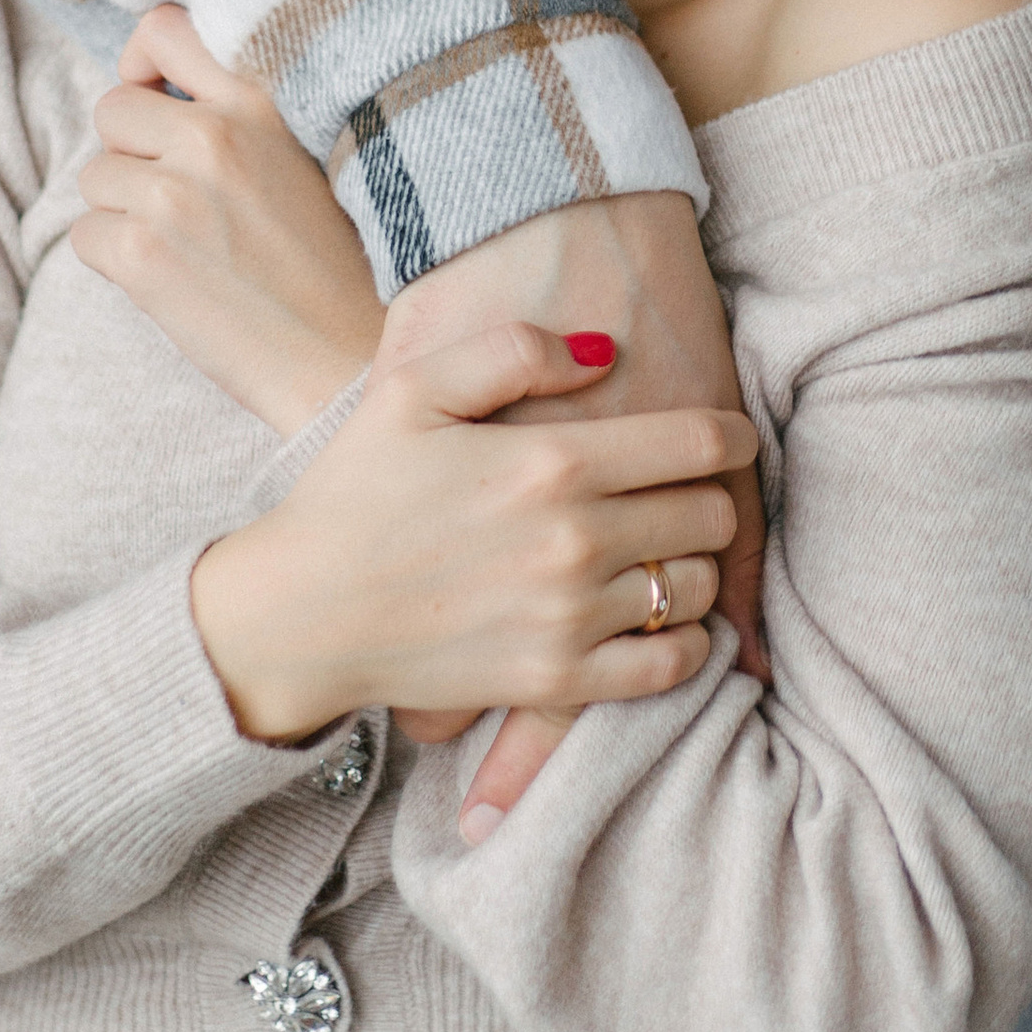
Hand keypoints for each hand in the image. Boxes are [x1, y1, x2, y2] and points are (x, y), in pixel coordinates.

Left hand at [70, 5, 384, 436]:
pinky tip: (171, 282)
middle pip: (112, 109)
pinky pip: (84, 235)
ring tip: (185, 248)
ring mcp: (173, 194)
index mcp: (262, 100)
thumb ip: (246, 116)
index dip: (143, 65)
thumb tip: (160, 97)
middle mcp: (215, 136)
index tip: (156, 100)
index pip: (162, 31)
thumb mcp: (311, 156)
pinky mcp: (142, 254)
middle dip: (131, 153)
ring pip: (93, 177)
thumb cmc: (340, 268)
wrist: (349, 363)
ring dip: (122, 212)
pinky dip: (113, 261)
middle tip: (177, 200)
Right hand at [380, 194, 769, 833]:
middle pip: (708, 515)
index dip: (731, 435)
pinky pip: (670, 665)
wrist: (300, 615)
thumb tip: (604, 350)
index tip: (730, 437)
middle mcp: (574, 540)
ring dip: (691, 567)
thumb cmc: (353, 492)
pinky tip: (657, 620)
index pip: (695, 443)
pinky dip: (683, 642)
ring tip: (661, 554)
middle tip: (685, 494)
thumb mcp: (413, 389)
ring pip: (694, 588)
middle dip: (709, 497)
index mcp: (550, 461)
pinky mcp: (556, 681)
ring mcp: (569, 618)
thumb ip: (512, 349)